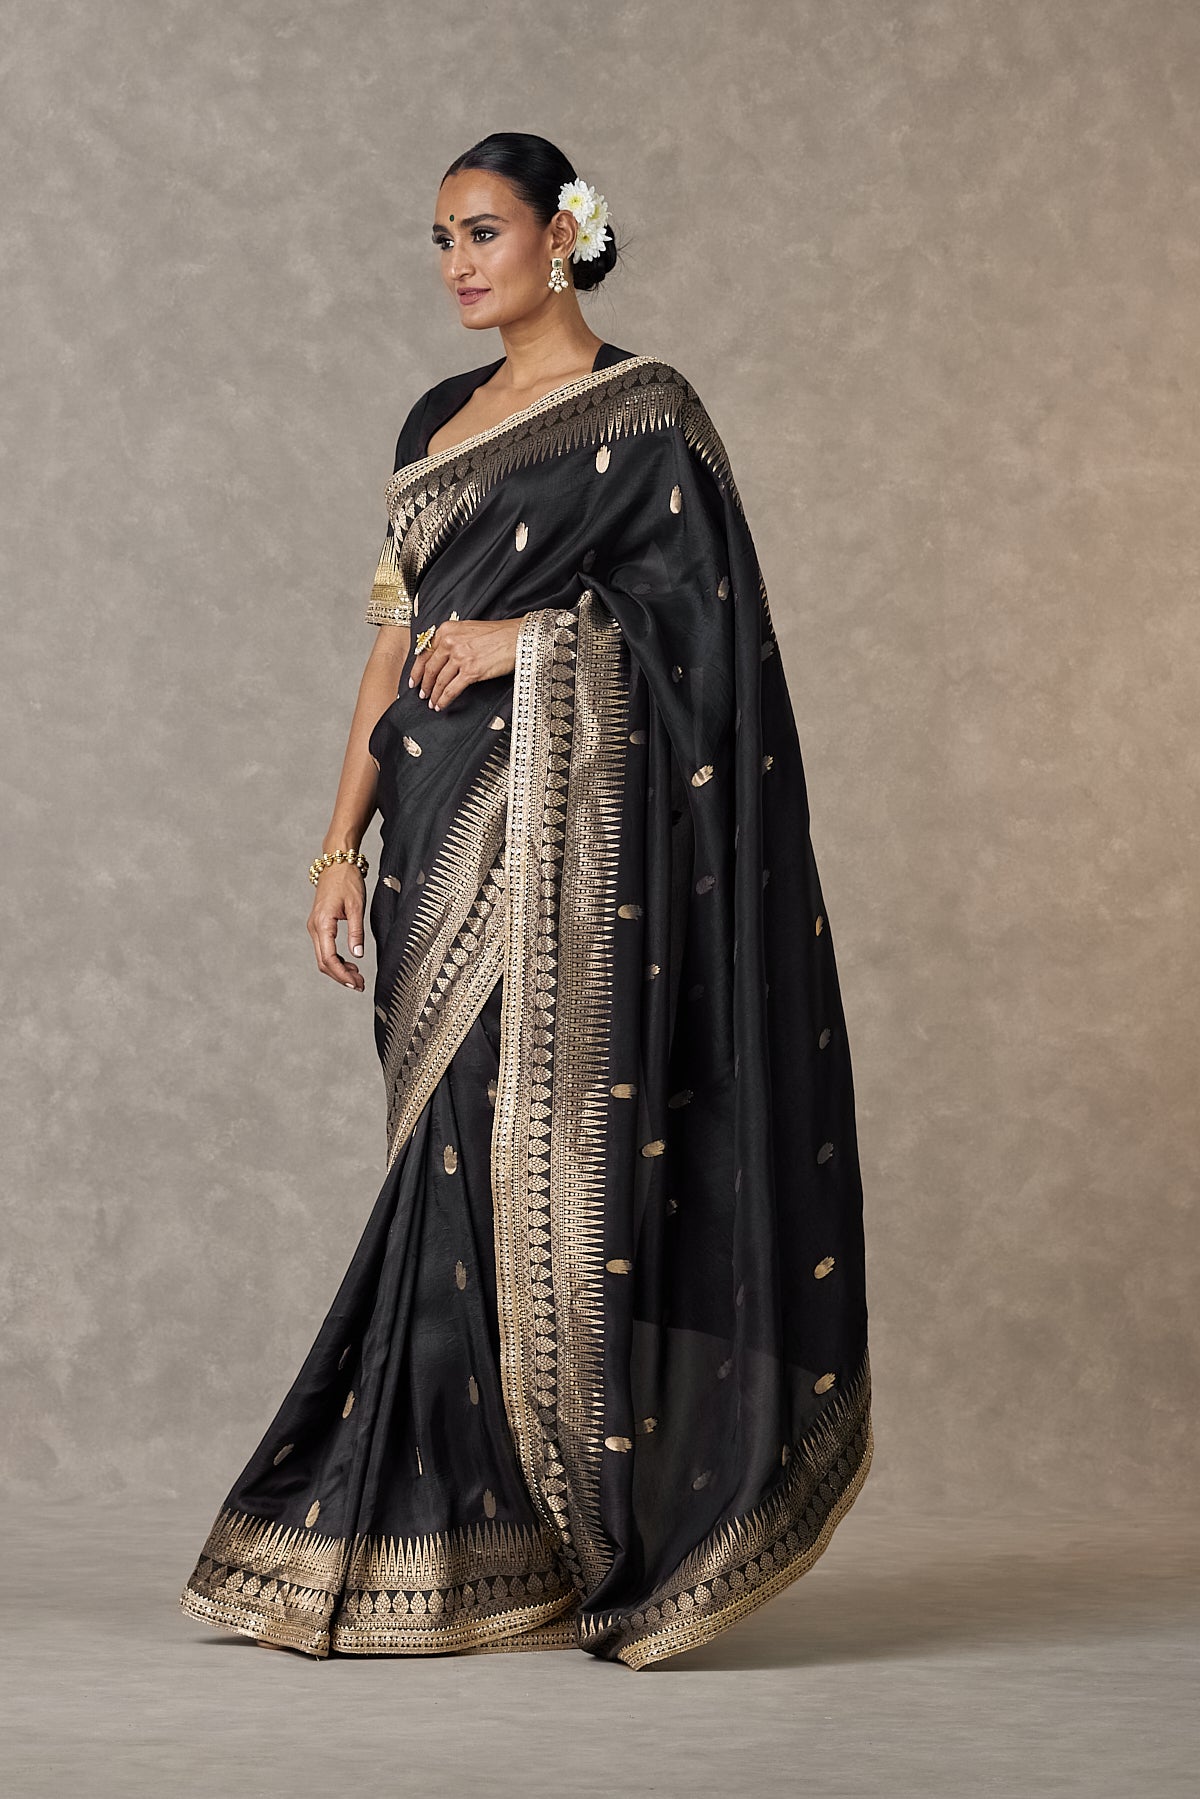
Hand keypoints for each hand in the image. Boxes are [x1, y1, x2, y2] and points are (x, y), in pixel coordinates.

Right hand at [307, 864, 366, 989]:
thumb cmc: (347, 880)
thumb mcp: (356, 906)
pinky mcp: (319, 924)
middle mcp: (315, 927)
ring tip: (357, 977)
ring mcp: (315, 926)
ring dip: (339, 969)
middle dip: (341, 977)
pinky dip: (336, 959)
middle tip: (360, 985)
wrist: (336, 862)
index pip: (329, 959)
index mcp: (322, 924)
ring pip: (323, 957)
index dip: (342, 975)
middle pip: (323, 962)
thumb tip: (357, 955)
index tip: (356, 984)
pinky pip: (325, 948)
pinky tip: (351, 962)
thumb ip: (356, 932)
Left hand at [410, 617, 523, 711]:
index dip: (416, 670)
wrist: (518, 638)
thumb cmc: (498, 634)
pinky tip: (441, 705)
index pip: (424, 652)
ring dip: (434, 695)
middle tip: (422, 694)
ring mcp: (460, 657)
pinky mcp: (471, 671)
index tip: (413, 680)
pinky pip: (452, 689)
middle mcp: (451, 642)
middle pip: (430, 668)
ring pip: (440, 681)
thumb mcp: (468, 629)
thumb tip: (441, 658)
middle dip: (425, 685)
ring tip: (432, 703)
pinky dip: (444, 699)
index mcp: (447, 630)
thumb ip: (453, 640)